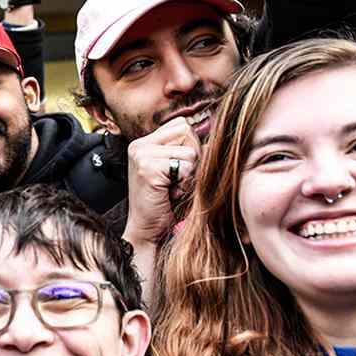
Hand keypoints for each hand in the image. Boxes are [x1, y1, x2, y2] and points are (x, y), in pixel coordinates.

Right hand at [122, 117, 201, 249]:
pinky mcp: (147, 167)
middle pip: (187, 132)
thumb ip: (187, 151)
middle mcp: (138, 145)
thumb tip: (216, 137)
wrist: (147, 230)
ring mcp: (141, 154)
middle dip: (191, 158)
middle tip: (176, 180)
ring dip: (189, 174)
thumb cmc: (166, 203)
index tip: (178, 170)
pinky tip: (170, 193)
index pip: (182, 125)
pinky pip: (185, 166)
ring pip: (190, 151)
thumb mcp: (176, 171)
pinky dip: (184, 183)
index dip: (190, 147)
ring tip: (173, 188)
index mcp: (144, 143)